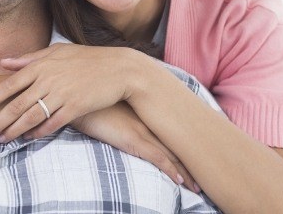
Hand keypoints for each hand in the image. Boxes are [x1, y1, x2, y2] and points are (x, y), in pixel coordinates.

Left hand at [0, 43, 138, 143]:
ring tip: (0, 140)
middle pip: (17, 104)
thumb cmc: (86, 58)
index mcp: (42, 64)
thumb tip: (4, 62)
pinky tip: (28, 138)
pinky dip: (38, 132)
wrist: (118, 68)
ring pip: (31, 116)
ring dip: (13, 131)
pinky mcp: (75, 107)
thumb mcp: (57, 51)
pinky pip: (52, 123)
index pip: (10, 84)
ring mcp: (62, 94)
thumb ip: (29, 58)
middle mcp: (49, 79)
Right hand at [70, 102, 200, 193]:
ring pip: (171, 152)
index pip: (169, 126)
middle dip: (190, 158)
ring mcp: (141, 128)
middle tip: (205, 172)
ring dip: (185, 171)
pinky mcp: (132, 139)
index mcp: (142, 108)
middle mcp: (146, 117)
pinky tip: (180, 182)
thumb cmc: (88, 96)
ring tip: (197, 187)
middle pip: (175, 141)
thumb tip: (117, 114)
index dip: (183, 140)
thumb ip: (117, 107)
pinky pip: (157, 158)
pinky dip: (171, 171)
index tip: (195, 150)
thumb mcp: (106, 99)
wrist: (78, 94)